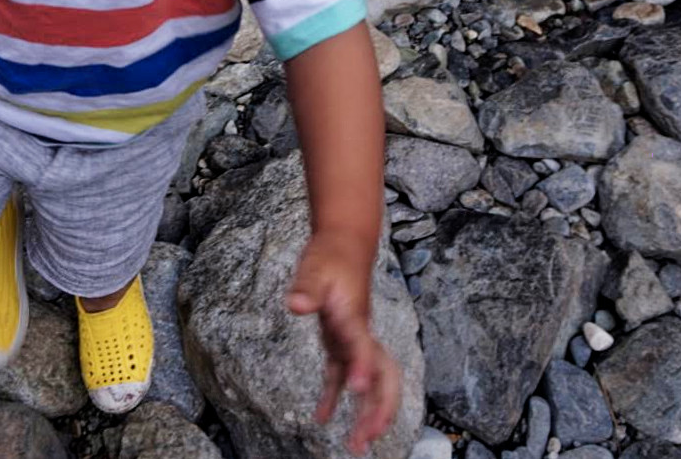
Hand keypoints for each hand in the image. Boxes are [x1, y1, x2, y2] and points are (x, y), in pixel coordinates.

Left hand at [287, 233, 400, 454]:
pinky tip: (321, 418)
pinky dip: (334, 397)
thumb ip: (306, 287)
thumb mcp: (314, 266)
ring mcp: (354, 338)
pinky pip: (341, 375)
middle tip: (365, 440)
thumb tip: (296, 304)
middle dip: (379, 408)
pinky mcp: (342, 341)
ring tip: (356, 444)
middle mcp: (360, 332)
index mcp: (354, 316)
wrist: (345, 242)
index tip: (358, 389)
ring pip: (371, 380)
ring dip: (367, 412)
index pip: (363, 346)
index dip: (362, 367)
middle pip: (384, 374)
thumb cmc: (330, 254)